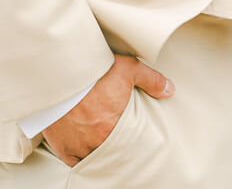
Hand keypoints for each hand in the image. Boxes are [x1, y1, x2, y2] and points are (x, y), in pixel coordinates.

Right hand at [41, 55, 174, 166]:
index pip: (127, 147)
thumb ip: (150, 80)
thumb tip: (170, 89)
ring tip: (100, 149)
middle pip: (109, 155)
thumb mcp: (127, 68)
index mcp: (114, 128)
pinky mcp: (61, 146)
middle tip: (115, 145)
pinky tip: (83, 155)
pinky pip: (72, 162)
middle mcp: (96, 142)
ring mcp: (78, 146)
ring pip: (91, 160)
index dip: (129, 146)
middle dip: (114, 151)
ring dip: (96, 155)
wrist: (61, 72)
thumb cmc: (93, 71)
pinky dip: (77, 159)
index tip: (132, 144)